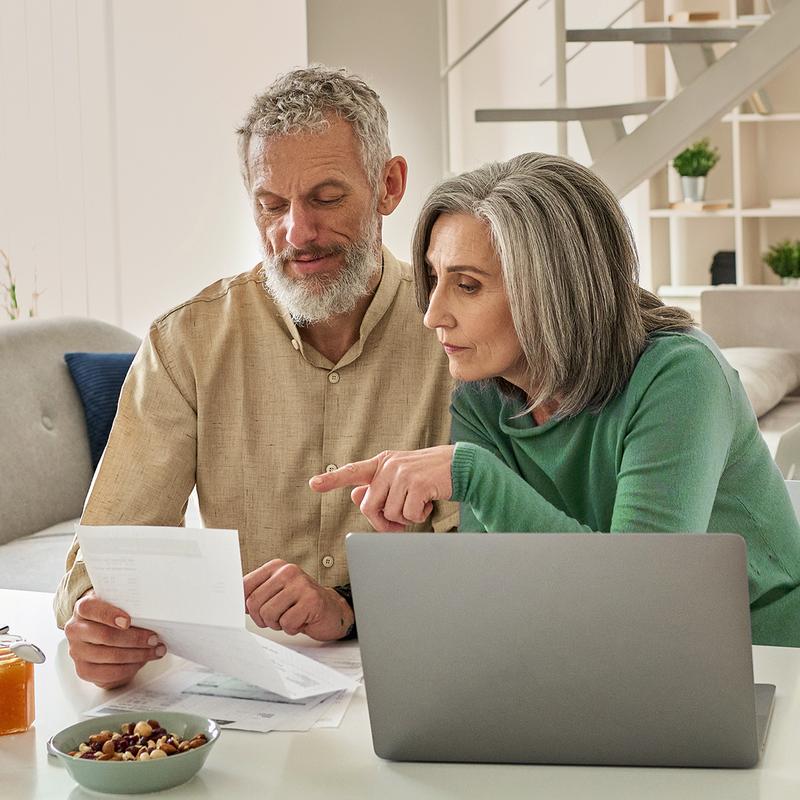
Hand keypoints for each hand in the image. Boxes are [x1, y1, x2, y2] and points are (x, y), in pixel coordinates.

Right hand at [63, 590, 165, 688]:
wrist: (100, 629)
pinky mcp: (83, 670)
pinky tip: (142, 661)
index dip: (109, 615)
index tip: (128, 621)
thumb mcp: (117, 602)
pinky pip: (108, 673)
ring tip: (155, 650)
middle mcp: (75, 630)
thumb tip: (150, 612)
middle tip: (154, 638)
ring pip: (110, 656)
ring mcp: (77, 652)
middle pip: (105, 636)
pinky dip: (130, 668)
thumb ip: (127, 604)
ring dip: (137, 655)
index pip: (90, 609)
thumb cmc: (113, 614)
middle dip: (134, 638)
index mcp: (82, 608)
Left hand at [243, 560, 353, 640]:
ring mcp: (301, 584)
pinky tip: (301, 620)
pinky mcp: (311, 600)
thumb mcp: (276, 592)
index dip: (245, 605)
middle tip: (277, 618)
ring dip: (277, 624)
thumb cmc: (300, 603)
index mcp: (276, 567)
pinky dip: (292, 628)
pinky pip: (287, 623)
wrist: (332, 610)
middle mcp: (288, 571)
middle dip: (262, 618)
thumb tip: (231, 602)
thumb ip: (256, 593)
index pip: (245, 586)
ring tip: (290, 617)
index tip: (253, 611)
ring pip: (269, 614)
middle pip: (254, 603)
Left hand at [309, 446, 454, 531]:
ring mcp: (403, 473)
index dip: (332, 479)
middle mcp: (389, 465)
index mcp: (382, 462)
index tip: (313, 484)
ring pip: (390, 514)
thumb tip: (355, 496)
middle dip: (382, 522)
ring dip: (405, 518)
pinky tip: (428, 504)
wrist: (461, 465)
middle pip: (369, 506)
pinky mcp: (418, 484)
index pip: (353, 471)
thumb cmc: (429, 475)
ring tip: (419, 505)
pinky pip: (408, 515)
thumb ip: (378, 486)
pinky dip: (419, 516)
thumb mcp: (401, 477)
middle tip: (398, 524)